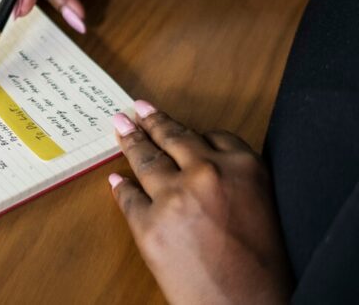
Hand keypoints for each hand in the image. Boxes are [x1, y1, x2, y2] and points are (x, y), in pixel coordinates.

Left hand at [109, 101, 291, 304]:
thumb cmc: (262, 269)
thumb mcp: (262, 208)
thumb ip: (234, 180)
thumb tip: (200, 163)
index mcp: (243, 168)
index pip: (213, 135)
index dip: (193, 132)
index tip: (177, 122)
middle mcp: (206, 174)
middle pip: (173, 138)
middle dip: (153, 122)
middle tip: (138, 110)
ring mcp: (173, 197)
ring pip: (145, 159)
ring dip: (131, 140)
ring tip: (121, 128)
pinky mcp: (148, 223)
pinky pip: (128, 197)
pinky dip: (121, 188)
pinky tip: (116, 179)